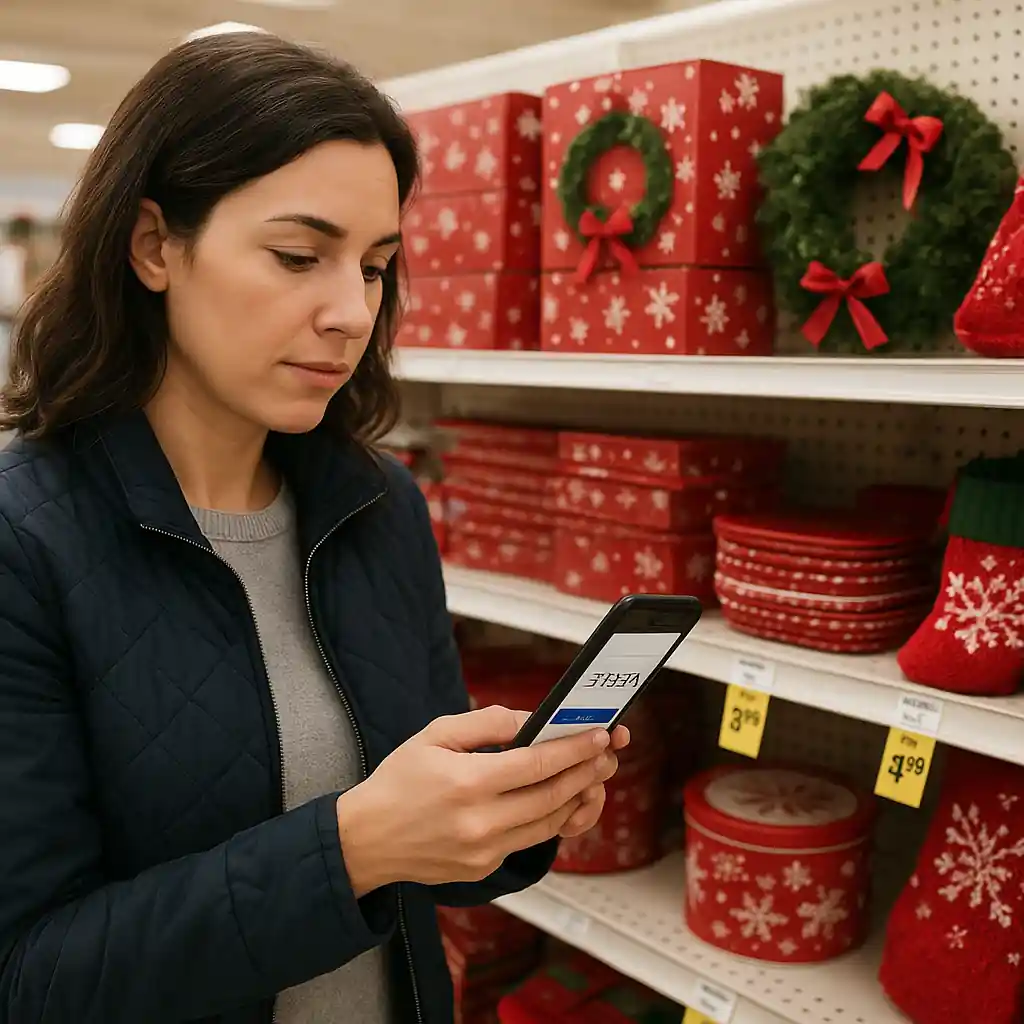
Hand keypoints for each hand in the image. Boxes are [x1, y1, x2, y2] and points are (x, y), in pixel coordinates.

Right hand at [335, 706, 617, 894]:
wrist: (366, 839)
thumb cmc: (398, 781)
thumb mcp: (434, 735)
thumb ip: (485, 723)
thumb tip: (529, 720)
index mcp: (467, 783)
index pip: (537, 763)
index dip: (574, 748)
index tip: (599, 734)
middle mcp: (480, 822)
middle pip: (552, 796)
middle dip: (587, 771)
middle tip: (608, 753)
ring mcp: (484, 851)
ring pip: (549, 823)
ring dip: (577, 797)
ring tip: (594, 775)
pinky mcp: (484, 869)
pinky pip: (530, 841)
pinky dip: (552, 820)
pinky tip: (563, 801)